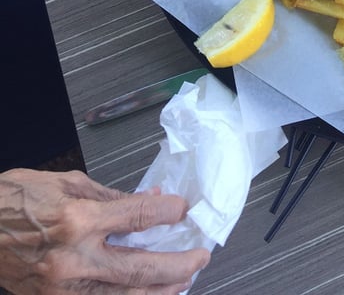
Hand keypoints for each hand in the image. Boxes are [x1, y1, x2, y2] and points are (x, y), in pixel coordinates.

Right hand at [0, 169, 209, 294]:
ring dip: (160, 292)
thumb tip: (152, 198)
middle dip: (178, 265)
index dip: (169, 213)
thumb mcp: (68, 184)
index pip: (139, 217)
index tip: (184, 210)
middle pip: (140, 269)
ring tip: (182, 281)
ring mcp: (62, 289)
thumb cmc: (14, 200)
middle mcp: (72, 259)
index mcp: (77, 220)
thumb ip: (113, 196)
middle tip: (199, 256)